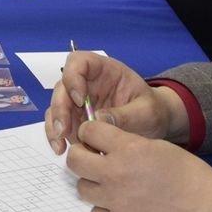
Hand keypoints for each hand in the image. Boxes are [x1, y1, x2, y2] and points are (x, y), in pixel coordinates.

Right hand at [45, 51, 180, 153]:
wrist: (155, 125)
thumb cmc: (153, 111)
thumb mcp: (147, 112)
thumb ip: (125, 115)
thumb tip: (98, 121)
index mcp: (104, 70)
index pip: (79, 62)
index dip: (73, 77)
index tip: (80, 100)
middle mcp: (86, 82)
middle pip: (62, 87)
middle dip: (60, 109)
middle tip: (63, 131)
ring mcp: (79, 100)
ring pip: (56, 106)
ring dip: (55, 126)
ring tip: (61, 146)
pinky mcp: (76, 118)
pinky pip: (60, 123)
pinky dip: (58, 136)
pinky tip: (62, 150)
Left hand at [67, 119, 211, 211]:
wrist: (209, 210)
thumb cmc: (190, 177)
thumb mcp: (158, 146)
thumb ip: (127, 142)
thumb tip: (104, 142)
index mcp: (129, 148)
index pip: (88, 131)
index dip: (90, 131)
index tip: (94, 136)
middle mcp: (117, 174)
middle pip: (75, 160)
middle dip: (82, 155)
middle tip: (93, 158)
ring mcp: (117, 202)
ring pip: (82, 188)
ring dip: (92, 183)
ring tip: (109, 183)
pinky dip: (103, 209)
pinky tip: (117, 204)